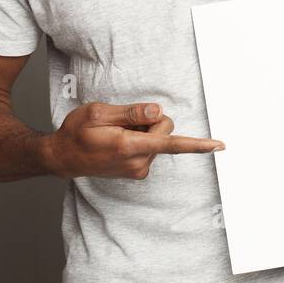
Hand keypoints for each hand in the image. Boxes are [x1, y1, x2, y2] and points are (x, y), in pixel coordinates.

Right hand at [43, 101, 224, 179]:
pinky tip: (119, 142)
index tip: (219, 146)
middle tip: (123, 122)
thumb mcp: (99, 113)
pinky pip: (151, 147)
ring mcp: (139, 169)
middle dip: (151, 121)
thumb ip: (132, 113)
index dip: (198, 144)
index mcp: (129, 146)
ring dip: (143, 131)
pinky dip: (140, 140)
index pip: (171, 143)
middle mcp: (139, 162)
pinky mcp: (138, 171)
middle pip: (165, 130)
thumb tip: (157, 111)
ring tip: (116, 134)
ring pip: (159, 138)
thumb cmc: (77, 133)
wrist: (64, 157)